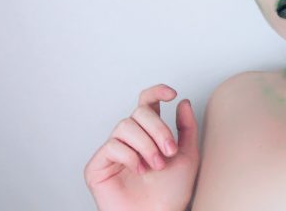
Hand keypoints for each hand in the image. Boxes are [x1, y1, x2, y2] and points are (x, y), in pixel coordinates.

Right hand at [84, 84, 199, 210]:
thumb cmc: (172, 192)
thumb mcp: (187, 155)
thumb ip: (186, 127)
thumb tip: (182, 102)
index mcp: (150, 133)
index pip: (147, 102)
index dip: (156, 92)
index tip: (171, 94)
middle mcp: (130, 138)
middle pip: (139, 112)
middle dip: (158, 129)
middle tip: (169, 151)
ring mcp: (112, 151)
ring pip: (126, 126)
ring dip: (146, 145)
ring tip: (156, 165)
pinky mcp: (98, 166)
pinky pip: (112, 146)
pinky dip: (130, 156)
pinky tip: (139, 170)